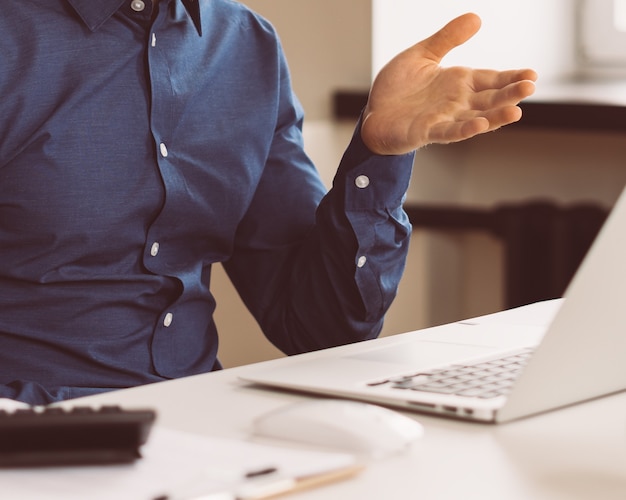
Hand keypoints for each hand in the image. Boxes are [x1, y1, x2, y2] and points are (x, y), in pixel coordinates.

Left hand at [361, 13, 537, 154]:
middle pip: (489, 99)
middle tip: (530, 88)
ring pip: (475, 118)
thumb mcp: (422, 55)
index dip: (511, 77)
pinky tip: (479, 125)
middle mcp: (457, 102)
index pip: (491, 79)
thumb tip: (476, 17)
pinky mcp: (427, 132)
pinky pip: (449, 132)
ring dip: (494, 117)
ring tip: (515, 112)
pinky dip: (464, 129)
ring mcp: (444, 119)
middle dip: (509, 95)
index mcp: (459, 82)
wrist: (373, 113)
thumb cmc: (397, 88)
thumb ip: (447, 39)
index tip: (532, 74)